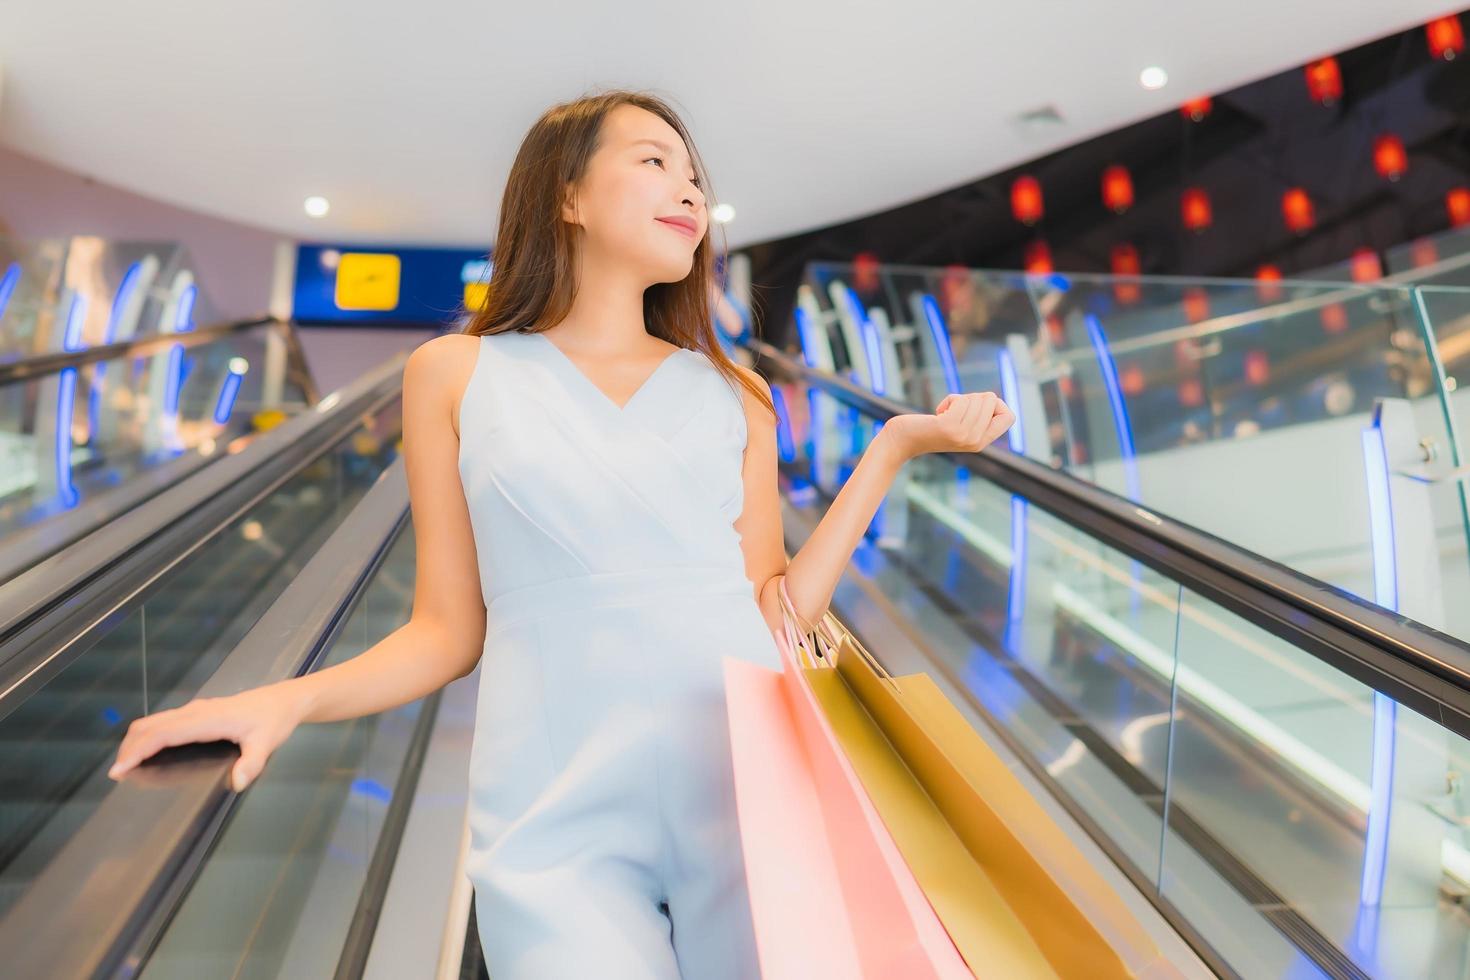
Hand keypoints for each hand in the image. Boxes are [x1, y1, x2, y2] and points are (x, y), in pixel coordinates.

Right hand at [108, 683, 306, 791]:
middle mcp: (195, 712)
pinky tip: (148, 751)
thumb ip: (251, 763)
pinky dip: (148, 735)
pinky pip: (164, 722)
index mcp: (206, 719)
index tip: (119, 770)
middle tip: (118, 774)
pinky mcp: (197, 712)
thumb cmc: (273, 720)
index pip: (162, 734)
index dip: (138, 751)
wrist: (283, 700)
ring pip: (154, 721)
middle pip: (149, 725)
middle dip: (129, 748)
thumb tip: (237, 783)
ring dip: (136, 740)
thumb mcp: (266, 743)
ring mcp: (195, 710)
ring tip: (127, 765)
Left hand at [881, 391, 1014, 461]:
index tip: (976, 408)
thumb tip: (991, 398)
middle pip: (992, 401)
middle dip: (974, 397)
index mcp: (982, 442)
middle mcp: (976, 441)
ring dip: (960, 398)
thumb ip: (976, 416)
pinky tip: (939, 412)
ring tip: (946, 412)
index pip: (1009, 417)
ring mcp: (964, 435)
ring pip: (978, 398)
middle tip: (956, 410)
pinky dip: (950, 399)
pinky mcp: (949, 427)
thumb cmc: (930, 428)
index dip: (996, 405)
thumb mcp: (959, 425)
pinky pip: (961, 400)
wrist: (904, 441)